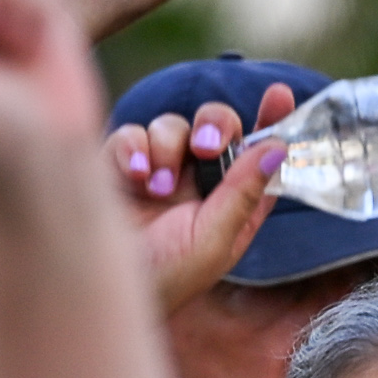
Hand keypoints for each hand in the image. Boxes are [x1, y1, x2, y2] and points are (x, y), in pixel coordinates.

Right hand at [107, 81, 294, 313]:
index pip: (258, 155)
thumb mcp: (211, 240)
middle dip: (214, 124)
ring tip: (156, 189)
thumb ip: (242, 193)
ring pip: (172, 125)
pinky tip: (132, 177)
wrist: (98, 283)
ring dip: (167, 149)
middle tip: (205, 147)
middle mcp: (198, 183)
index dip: (271, 122)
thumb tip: (276, 148)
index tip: (279, 93)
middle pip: (216, 124)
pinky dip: (133, 149)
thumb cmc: (165, 277)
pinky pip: (132, 133)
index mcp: (231, 203)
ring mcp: (158, 171)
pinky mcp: (120, 165)